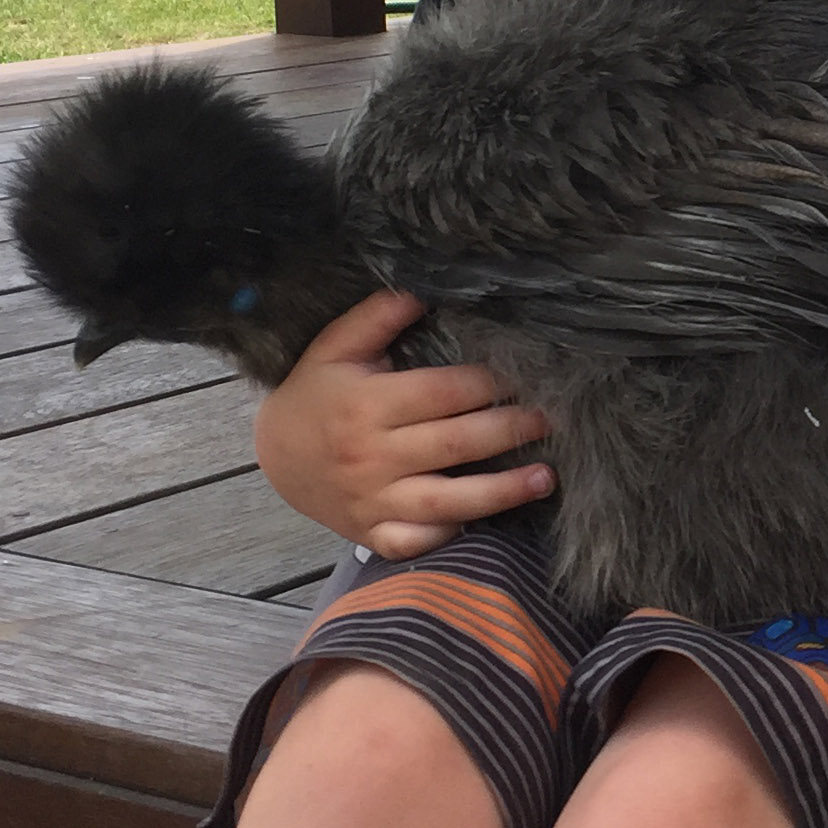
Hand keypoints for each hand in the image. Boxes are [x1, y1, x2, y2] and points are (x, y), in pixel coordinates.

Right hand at [252, 290, 553, 557]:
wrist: (275, 458)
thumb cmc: (315, 395)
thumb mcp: (335, 348)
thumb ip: (377, 316)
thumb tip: (423, 286)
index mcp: (368, 406)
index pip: (442, 393)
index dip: (488, 383)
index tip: (525, 374)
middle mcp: (372, 456)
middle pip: (455, 444)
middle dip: (510, 430)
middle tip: (552, 418)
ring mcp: (373, 500)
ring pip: (446, 501)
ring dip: (500, 492)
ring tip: (545, 477)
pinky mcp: (373, 533)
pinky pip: (416, 541)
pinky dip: (450, 534)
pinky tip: (488, 520)